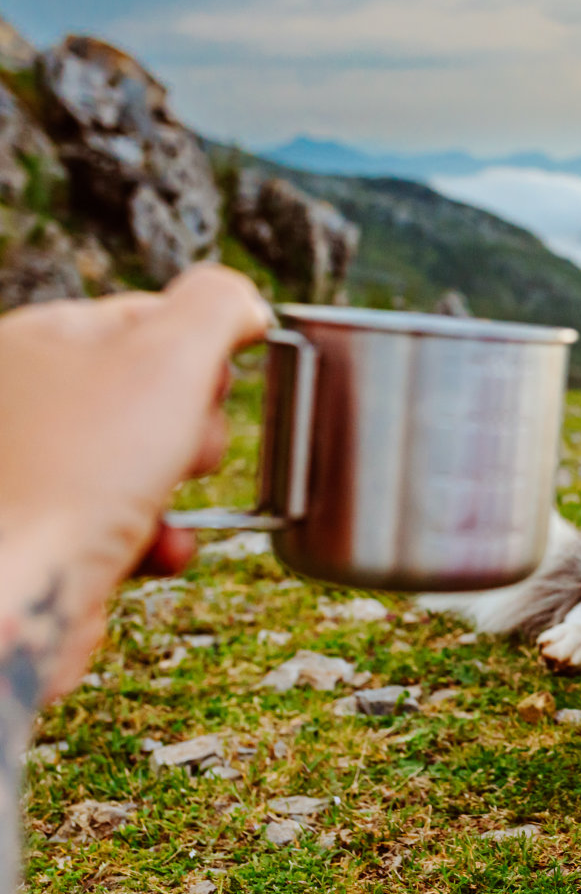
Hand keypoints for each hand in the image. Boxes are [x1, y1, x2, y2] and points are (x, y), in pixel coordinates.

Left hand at [0, 265, 269, 701]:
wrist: (19, 592)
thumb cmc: (79, 473)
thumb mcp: (171, 355)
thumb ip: (218, 306)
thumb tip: (244, 301)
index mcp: (39, 339)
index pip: (150, 314)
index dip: (203, 349)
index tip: (220, 381)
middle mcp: (24, 396)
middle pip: (153, 387)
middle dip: (193, 423)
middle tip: (184, 443)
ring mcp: (32, 464)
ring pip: (144, 455)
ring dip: (179, 482)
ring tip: (165, 496)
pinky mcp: (46, 528)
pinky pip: (123, 518)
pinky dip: (156, 534)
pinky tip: (159, 544)